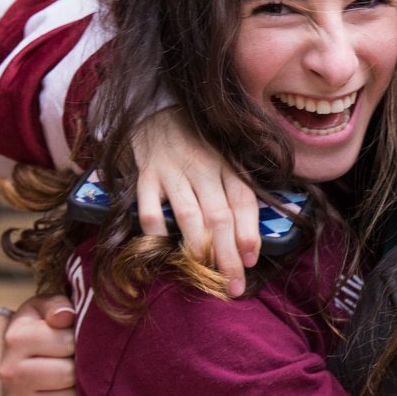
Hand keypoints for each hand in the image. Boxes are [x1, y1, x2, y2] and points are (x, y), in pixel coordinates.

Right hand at [0, 294, 78, 395]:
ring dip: (82, 386)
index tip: (74, 337)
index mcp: (15, 338)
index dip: (78, 339)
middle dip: (81, 364)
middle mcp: (10, 371)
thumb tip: (63, 317)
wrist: (25, 357)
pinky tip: (72, 391)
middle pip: (68, 373)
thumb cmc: (42, 327)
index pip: (66, 342)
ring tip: (78, 374)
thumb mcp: (46, 308)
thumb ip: (56, 305)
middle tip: (78, 358)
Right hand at [131, 106, 257, 295]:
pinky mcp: (145, 176)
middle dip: (228, 255)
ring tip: (205, 274)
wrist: (157, 109)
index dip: (249, 233)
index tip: (250, 262)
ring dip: (199, 249)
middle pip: (220, 216)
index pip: (244, 201)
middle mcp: (203, 168)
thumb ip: (237, 190)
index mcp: (227, 165)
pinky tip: (164, 252)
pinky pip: (149, 209)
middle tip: (233, 286)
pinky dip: (156, 233)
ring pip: (190, 215)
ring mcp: (172, 172)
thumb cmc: (198, 144)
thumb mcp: (225, 158)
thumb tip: (251, 239)